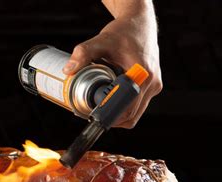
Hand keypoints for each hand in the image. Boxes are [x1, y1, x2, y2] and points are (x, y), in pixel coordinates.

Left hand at [63, 2, 161, 127]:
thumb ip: (83, 53)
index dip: (110, 115)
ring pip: (134, 114)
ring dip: (116, 116)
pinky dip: (122, 109)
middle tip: (90, 115)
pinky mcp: (150, 88)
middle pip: (131, 116)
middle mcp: (152, 83)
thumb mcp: (101, 40)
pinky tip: (107, 103)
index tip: (93, 115)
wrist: (139, 23)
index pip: (127, 107)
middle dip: (109, 119)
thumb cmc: (124, 32)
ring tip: (97, 109)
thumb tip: (68, 70)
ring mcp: (153, 87)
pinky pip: (136, 107)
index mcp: (143, 75)